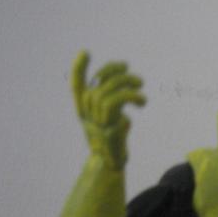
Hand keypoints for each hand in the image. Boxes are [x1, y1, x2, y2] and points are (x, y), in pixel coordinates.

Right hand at [71, 50, 146, 168]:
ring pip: (106, 94)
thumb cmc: (113, 140)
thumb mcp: (111, 117)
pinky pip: (116, 106)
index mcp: (84, 111)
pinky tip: (141, 102)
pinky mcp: (109, 131)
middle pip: (98, 86)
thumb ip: (112, 99)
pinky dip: (131, 97)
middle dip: (118, 74)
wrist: (112, 164)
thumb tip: (125, 77)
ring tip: (141, 87)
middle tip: (137, 79)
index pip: (76, 87)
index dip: (78, 69)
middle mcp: (87, 116)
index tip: (86, 52)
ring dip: (127, 85)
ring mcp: (97, 124)